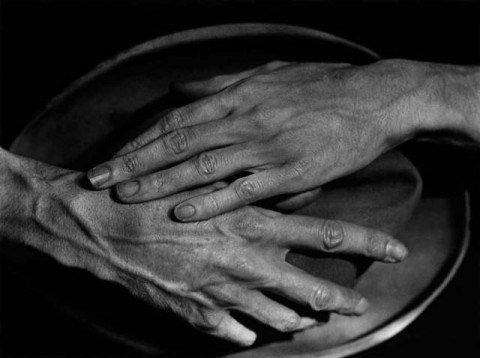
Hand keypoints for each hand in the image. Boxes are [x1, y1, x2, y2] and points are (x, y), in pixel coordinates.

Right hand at [0, 150, 406, 345]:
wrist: (101, 225)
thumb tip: (297, 193)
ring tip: (311, 323)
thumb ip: (257, 189)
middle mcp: (244, 260)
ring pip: (273, 315)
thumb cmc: (156, 194)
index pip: (326, 233)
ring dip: (295, 319)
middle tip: (362, 306)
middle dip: (339, 298)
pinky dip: (244, 332)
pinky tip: (253, 334)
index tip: (397, 251)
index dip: (367, 243)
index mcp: (251, 222)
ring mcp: (220, 292)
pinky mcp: (194, 312)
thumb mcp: (210, 181)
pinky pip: (230, 331)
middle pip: (308, 286)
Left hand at [86, 60, 433, 220]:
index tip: (112, 155)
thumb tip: (180, 87)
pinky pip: (243, 188)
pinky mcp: (290, 171)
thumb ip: (221, 83)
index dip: (140, 138)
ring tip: (125, 196)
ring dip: (160, 182)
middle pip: (177, 141)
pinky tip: (183, 212)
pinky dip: (211, 200)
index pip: (176, 119)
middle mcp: (244, 119)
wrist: (375, 98)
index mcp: (237, 95)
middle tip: (97, 179)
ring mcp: (266, 145)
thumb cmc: (321, 86)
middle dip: (134, 162)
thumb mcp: (267, 74)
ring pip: (202, 165)